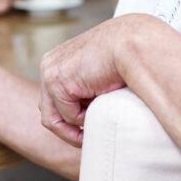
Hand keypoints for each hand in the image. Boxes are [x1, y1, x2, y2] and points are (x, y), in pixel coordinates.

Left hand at [38, 16, 136, 145]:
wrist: (132, 42)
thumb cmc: (124, 58)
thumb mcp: (97, 77)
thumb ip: (86, 92)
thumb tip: (86, 118)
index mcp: (58, 62)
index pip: (54, 101)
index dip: (69, 120)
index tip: (87, 131)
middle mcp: (49, 65)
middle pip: (48, 110)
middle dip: (67, 129)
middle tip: (88, 138)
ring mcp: (49, 71)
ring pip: (54, 118)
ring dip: (74, 129)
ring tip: (93, 131)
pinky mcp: (56, 80)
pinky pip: (67, 115)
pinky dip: (82, 120)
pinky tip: (98, 110)